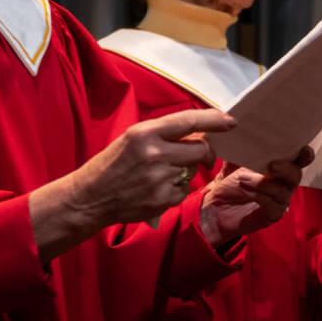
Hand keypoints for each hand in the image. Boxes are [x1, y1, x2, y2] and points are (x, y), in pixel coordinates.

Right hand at [28, 109, 233, 257]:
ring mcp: (159, 178)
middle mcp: (154, 154)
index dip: (214, 120)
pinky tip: (156, 189)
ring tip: (160, 174)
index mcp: (144, 133)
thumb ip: (163, 134)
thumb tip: (198, 134)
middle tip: (202, 155)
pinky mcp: (162, 199)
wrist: (89, 198)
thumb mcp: (132, 139)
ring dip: (185, 171)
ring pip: (192, 170)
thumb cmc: (112, 165)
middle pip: (199, 149)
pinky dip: (176, 190)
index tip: (231, 120)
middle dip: (206, 152)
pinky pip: (183, 190)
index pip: (188, 121)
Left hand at [199, 147, 312, 247]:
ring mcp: (280, 199)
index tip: (302, 150)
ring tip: (241, 178)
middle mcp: (284, 182)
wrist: (215, 206)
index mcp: (280, 164)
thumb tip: (242, 128)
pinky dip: (258, 196)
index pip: (300, 158)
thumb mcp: (233, 159)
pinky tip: (243, 189)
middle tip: (271, 165)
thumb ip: (242, 145)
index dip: (305, 154)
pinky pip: (273, 206)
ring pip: (283, 191)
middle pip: (296, 174)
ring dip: (262, 183)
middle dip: (285, 168)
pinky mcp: (272, 214)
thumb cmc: (229, 181)